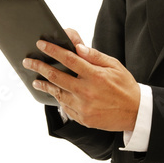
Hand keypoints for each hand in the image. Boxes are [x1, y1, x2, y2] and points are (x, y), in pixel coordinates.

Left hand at [22, 34, 139, 131]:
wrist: (135, 113)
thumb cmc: (125, 86)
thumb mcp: (114, 66)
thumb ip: (95, 56)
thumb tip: (78, 47)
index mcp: (95, 75)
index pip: (69, 59)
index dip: (53, 50)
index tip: (41, 44)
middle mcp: (86, 91)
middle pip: (56, 76)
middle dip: (39, 66)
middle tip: (28, 61)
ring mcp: (83, 106)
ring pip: (57, 93)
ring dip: (44, 85)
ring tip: (36, 79)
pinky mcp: (82, 118)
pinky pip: (65, 107)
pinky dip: (58, 98)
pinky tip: (54, 92)